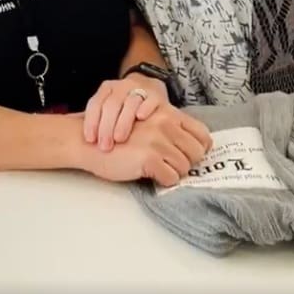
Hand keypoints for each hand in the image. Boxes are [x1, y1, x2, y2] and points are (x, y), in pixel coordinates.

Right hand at [82, 105, 211, 186]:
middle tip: (170, 165)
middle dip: (186, 163)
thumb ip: (168, 128)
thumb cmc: (118, 135)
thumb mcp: (147, 123)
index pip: (202, 133)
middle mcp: (166, 123)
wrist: (90, 141)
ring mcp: (158, 139)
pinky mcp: (149, 157)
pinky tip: (149, 173)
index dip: (201, 149)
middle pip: (197, 153)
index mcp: (168, 112)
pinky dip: (163, 181)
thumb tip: (193, 148)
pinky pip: (170, 178)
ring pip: (184, 168)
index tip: (192, 157)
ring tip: (156, 168)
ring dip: (173, 172)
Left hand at [84, 76, 169, 148]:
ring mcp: (140, 89)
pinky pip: (150, 99)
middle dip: (106, 126)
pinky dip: (145, 107)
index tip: (90, 140)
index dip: (91, 121)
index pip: (96, 103)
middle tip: (104, 146)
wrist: (150, 87)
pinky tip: (141, 117)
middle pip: (112, 103)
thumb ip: (100, 120)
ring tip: (119, 139)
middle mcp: (122, 87)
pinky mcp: (157, 95)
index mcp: (107, 89)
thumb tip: (84, 142)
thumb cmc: (125, 107)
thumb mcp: (110, 108)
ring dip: (123, 121)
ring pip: (130, 101)